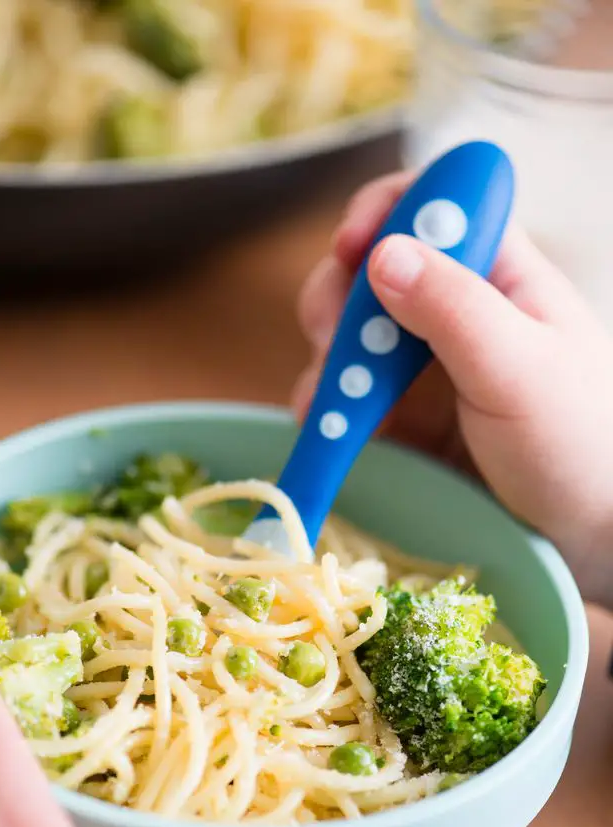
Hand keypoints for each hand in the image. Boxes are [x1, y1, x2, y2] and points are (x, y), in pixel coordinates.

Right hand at [295, 172, 612, 607]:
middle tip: (335, 344)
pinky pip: (346, 394)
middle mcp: (455, 308)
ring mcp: (423, 364)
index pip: (434, 203)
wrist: (585, 537)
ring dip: (328, 360)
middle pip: (370, 266)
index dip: (384, 210)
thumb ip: (456, 310)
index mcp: (499, 273)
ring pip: (348, 333)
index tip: (351, 248)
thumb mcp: (520, 370)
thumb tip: (383, 256)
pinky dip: (326, 406)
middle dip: (339, 297)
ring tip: (333, 403)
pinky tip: (325, 429)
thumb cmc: (577, 446)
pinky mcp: (402, 416)